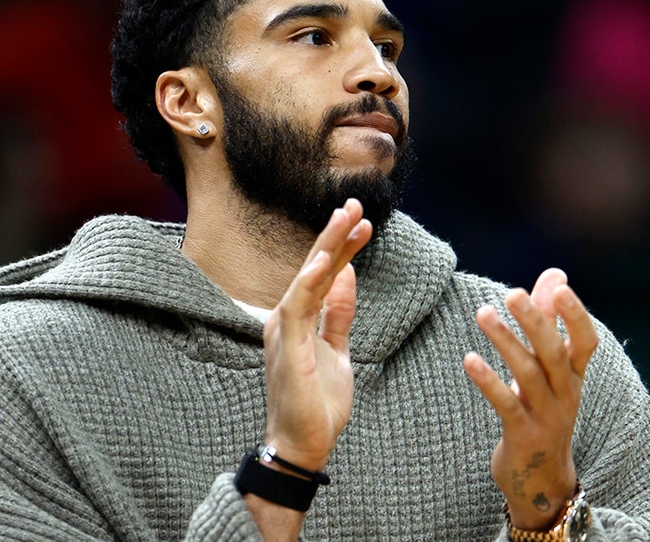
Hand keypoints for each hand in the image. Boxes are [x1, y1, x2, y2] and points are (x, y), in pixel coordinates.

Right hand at [263, 198, 371, 471]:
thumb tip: (348, 276)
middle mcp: (287, 318)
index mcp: (299, 319)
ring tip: (346, 217)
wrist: (303, 445)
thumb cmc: (317, 403)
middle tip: (355, 203)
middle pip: (314, 267)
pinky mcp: (286, 347)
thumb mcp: (337, 350)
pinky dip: (310, 281)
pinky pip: (298, 307)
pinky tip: (325, 260)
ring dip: (327, 246)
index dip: (344, 247)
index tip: (366, 223)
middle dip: (335, 234)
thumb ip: (338, 314)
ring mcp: (284, 331)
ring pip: (306, 277)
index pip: (324, 273)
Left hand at [463, 268, 598, 529]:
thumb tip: (556, 275)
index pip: (586, 341)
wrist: (541, 478)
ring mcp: (547, 417)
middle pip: (554, 353)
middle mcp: (566, 394)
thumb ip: (551, 320)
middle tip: (512, 293)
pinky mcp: (523, 435)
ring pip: (528, 374)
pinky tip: (469, 359)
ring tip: (482, 313)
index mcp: (575, 376)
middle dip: (535, 322)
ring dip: (505, 342)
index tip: (560, 287)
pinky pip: (507, 404)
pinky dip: (489, 381)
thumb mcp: (551, 368)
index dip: (576, 315)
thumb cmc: (544, 409)